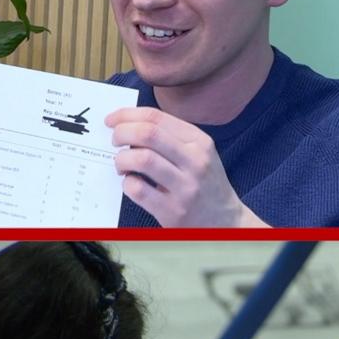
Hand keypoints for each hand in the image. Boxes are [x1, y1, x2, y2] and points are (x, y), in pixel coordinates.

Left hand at [106, 107, 268, 226]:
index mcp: (199, 142)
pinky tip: (131, 184)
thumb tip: (129, 124)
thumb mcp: (199, 154)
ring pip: (141, 160)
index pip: (156, 117)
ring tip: (122, 165)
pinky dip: (127, 184)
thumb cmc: (205, 185)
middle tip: (115, 141)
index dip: (127, 115)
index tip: (112, 120)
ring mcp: (185, 188)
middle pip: (147, 134)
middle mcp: (195, 162)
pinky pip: (138, 190)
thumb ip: (170, 137)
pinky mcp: (173, 211)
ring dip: (122, 160)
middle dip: (121, 133)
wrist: (226, 222)